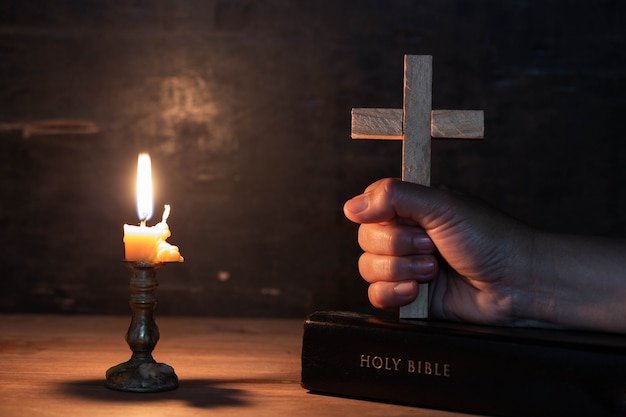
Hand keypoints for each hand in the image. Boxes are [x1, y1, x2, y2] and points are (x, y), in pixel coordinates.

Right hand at [344, 178, 533, 325]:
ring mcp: (407, 267)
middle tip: (431, 246)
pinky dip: (394, 293)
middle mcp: (406, 236)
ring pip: (368, 269)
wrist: (517, 284)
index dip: (380, 217)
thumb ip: (395, 197)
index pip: (369, 209)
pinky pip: (377, 296)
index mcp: (412, 210)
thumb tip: (350, 207)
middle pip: (366, 240)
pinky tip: (419, 291)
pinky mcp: (410, 298)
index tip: (407, 220)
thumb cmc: (490, 238)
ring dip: (400, 269)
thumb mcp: (442, 206)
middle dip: (398, 246)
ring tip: (433, 269)